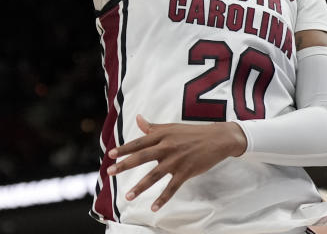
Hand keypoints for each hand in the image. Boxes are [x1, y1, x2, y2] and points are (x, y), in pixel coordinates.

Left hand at [106, 115, 246, 210]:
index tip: (110, 155)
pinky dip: (162, 199)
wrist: (216, 139)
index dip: (124, 149)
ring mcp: (176, 160)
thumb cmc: (191, 133)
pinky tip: (153, 207)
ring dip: (140, 187)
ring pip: (154, 175)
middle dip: (124, 165)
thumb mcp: (170, 128)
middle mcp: (166, 147)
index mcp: (161, 135)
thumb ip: (152, 127)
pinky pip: (172, 188)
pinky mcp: (186, 172)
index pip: (138, 143)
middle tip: (109, 172)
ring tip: (128, 196)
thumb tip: (138, 118)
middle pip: (141, 157)